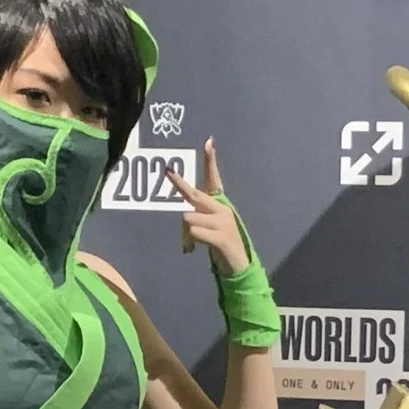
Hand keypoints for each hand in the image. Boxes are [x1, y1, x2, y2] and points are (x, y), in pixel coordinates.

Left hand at [175, 140, 248, 276]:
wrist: (239, 266)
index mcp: (220, 204)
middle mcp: (222, 209)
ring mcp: (223, 223)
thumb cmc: (221, 244)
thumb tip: (184, 219)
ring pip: (189, 218)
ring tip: (191, 245)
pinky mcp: (222, 237)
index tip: (208, 141)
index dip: (210, 161)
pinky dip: (191, 241)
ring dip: (185, 233)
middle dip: (180, 184)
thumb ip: (196, 218)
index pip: (214, 179)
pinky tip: (194, 249)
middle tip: (168, 172)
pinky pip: (196, 232)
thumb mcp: (209, 228)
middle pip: (194, 195)